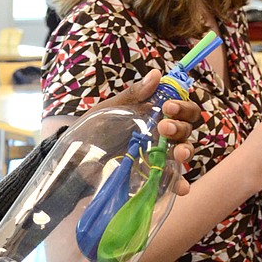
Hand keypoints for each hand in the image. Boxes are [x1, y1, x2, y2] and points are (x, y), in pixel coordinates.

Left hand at [101, 68, 201, 195]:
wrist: (75, 159)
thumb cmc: (93, 130)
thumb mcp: (110, 110)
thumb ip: (133, 94)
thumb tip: (156, 74)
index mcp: (155, 116)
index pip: (182, 110)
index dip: (182, 106)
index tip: (168, 106)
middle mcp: (162, 136)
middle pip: (186, 130)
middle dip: (180, 127)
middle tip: (163, 127)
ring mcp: (158, 157)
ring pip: (183, 153)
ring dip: (185, 151)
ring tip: (177, 153)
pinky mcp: (152, 177)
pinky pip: (171, 180)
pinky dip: (180, 183)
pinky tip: (182, 187)